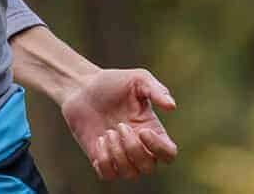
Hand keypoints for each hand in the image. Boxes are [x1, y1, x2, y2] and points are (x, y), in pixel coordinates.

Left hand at [61, 68, 178, 180]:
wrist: (81, 87)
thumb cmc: (112, 82)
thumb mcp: (137, 79)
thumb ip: (156, 89)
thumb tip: (172, 107)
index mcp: (153, 131)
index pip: (168, 154)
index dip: (159, 148)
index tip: (142, 131)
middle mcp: (139, 147)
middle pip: (149, 167)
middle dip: (133, 149)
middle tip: (119, 125)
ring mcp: (119, 154)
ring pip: (130, 174)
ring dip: (118, 155)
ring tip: (107, 133)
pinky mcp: (100, 158)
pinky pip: (108, 175)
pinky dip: (104, 162)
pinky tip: (99, 141)